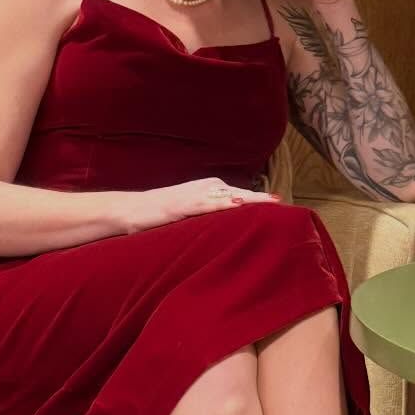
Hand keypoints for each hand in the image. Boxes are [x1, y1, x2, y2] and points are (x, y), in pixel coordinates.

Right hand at [122, 177, 279, 233]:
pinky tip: (239, 205)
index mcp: (208, 189)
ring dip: (251, 200)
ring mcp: (195, 195)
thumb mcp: (189, 214)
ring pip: (229, 196)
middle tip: (283, 204)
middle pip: (240, 194)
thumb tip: (230, 227)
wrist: (130, 211)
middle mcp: (205, 187)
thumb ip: (209, 216)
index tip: (280, 205)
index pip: (241, 195)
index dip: (260, 201)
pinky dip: (224, 204)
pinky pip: (208, 205)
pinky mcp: (183, 205)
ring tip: (272, 202)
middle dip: (261, 200)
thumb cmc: (160, 215)